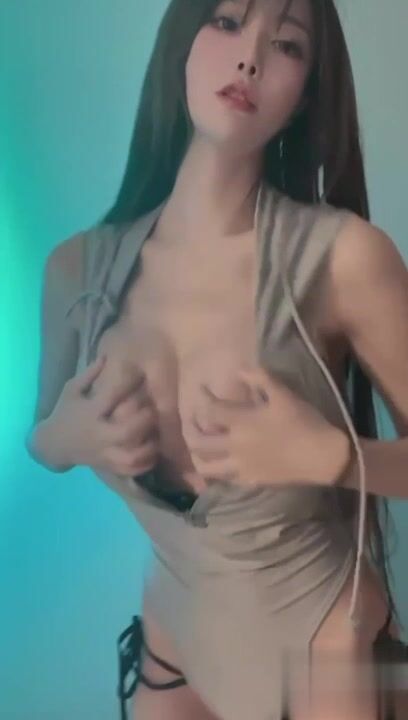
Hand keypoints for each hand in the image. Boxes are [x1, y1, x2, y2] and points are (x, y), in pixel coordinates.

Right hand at [49, 355, 159, 475]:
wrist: (52, 445)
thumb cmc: (65, 412)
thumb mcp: (71, 389)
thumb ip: (90, 373)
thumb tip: (108, 355)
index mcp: (90, 412)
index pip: (111, 398)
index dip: (130, 387)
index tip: (143, 377)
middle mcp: (98, 434)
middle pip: (127, 431)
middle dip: (146, 420)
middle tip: (153, 410)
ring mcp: (104, 453)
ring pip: (132, 456)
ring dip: (150, 445)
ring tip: (157, 433)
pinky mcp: (108, 466)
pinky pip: (132, 470)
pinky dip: (146, 464)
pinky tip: (153, 452)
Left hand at [183, 367, 350, 488]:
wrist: (322, 457)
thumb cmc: (304, 422)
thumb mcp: (284, 394)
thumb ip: (260, 378)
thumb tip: (238, 370)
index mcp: (241, 422)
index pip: (210, 409)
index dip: (203, 397)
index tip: (201, 389)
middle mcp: (234, 446)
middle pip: (199, 442)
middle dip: (191, 430)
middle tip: (194, 421)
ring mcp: (241, 467)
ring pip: (207, 467)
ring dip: (199, 456)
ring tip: (201, 447)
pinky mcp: (250, 481)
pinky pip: (225, 479)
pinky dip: (218, 471)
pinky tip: (221, 464)